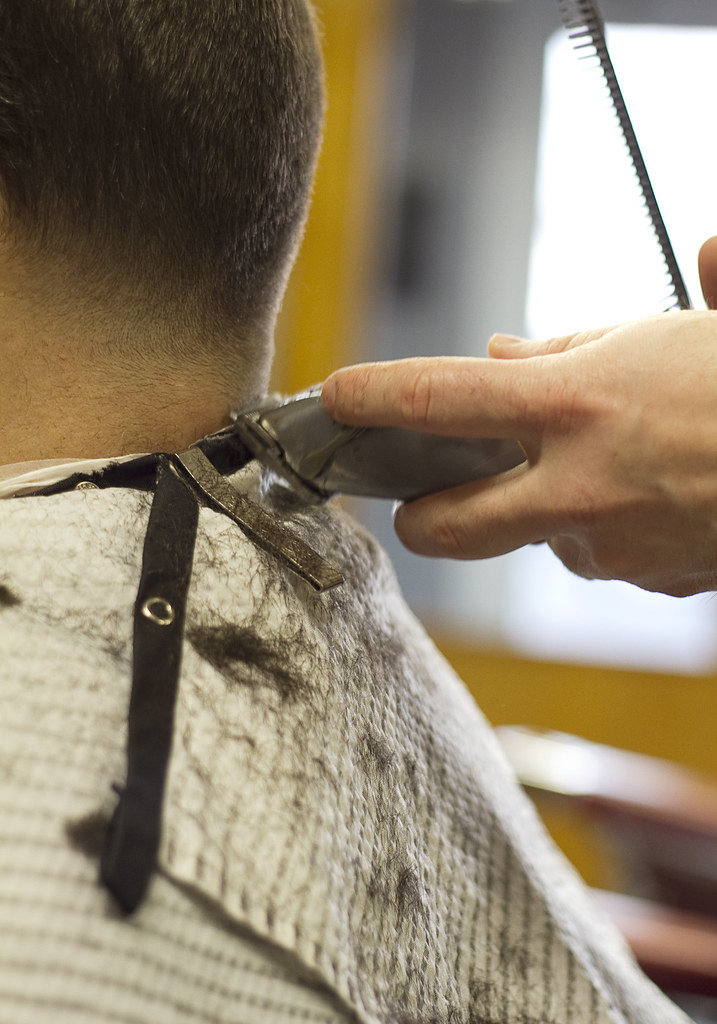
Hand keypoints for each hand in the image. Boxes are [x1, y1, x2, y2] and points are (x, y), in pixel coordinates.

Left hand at [321, 240, 716, 596]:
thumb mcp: (650, 339)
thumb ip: (564, 351)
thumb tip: (502, 356)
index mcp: (573, 404)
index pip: (439, 397)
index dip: (374, 396)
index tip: (334, 396)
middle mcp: (577, 484)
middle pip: (447, 526)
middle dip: (419, 518)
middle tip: (415, 501)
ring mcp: (609, 542)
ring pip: (537, 537)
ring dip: (544, 507)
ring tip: (606, 462)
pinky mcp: (647, 576)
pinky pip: (599, 552)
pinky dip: (604, 524)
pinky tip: (650, 489)